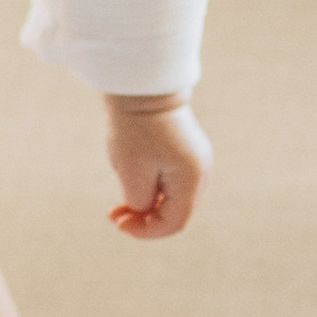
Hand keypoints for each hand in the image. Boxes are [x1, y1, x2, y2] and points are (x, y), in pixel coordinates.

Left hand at [105, 93, 211, 239]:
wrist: (141, 85)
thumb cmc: (135, 128)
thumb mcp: (132, 173)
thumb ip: (141, 203)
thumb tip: (145, 213)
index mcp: (191, 178)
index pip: (174, 223)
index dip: (146, 231)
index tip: (118, 222)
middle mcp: (201, 170)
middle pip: (177, 212)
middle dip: (146, 219)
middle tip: (115, 213)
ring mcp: (196, 159)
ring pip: (174, 198)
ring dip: (148, 205)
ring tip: (120, 201)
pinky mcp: (187, 150)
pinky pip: (172, 182)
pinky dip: (152, 189)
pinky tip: (131, 182)